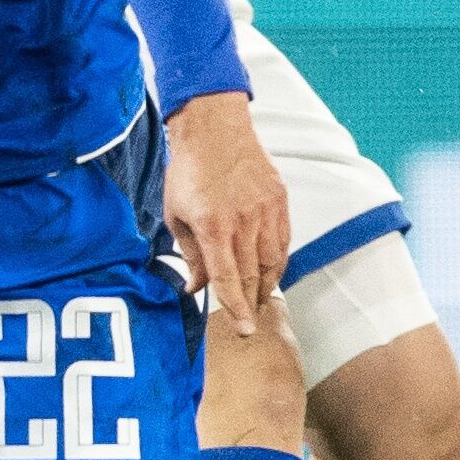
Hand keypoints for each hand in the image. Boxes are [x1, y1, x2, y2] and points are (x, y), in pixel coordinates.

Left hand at [158, 88, 288, 315]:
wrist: (214, 130)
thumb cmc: (188, 171)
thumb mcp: (176, 215)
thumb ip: (189, 254)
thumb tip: (196, 287)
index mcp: (213, 227)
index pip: (228, 279)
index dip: (236, 308)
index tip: (244, 329)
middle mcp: (243, 222)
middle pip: (252, 275)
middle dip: (252, 303)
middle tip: (250, 321)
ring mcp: (265, 211)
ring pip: (273, 261)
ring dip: (267, 285)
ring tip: (260, 299)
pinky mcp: (279, 201)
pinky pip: (283, 240)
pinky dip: (278, 260)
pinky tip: (270, 270)